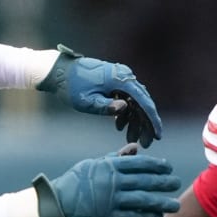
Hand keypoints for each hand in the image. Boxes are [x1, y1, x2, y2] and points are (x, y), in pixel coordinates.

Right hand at [34, 153, 180, 216]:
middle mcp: (113, 182)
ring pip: (143, 200)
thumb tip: (136, 149)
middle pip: (145, 181)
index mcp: (109, 167)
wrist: (55, 203)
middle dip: (163, 183)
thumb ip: (116, 158)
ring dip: (161, 203)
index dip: (156, 165)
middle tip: (176, 183)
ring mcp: (111, 200)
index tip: (168, 167)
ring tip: (174, 206)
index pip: (139, 163)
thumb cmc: (74, 182)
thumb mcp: (93, 164)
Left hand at [37, 45, 163, 145]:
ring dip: (134, 121)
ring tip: (130, 139)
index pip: (143, 102)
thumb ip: (105, 106)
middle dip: (144, 125)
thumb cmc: (71, 87)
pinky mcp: (114, 81)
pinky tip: (119, 127)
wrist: (58, 72)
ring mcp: (120, 77)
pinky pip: (125, 98)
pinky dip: (124, 113)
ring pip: (134, 102)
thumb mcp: (86, 101)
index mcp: (120, 79)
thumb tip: (125, 107)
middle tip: (145, 144)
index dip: (152, 121)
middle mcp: (124, 76)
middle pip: (142, 103)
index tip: (158, 136)